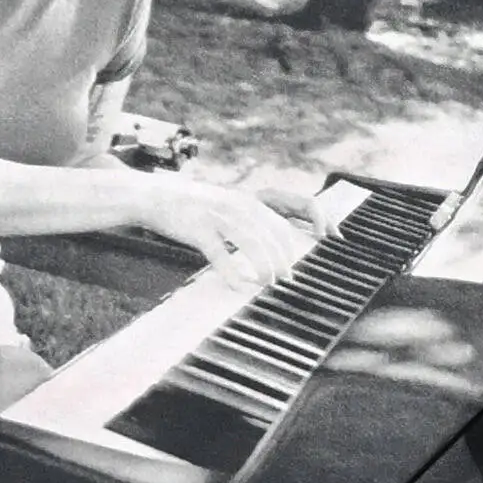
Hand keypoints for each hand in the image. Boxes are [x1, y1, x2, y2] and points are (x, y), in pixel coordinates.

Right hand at [145, 167, 328, 267]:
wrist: (153, 196)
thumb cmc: (190, 206)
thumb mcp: (225, 207)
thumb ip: (248, 221)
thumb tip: (271, 245)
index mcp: (248, 200)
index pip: (290, 212)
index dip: (312, 226)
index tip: (329, 238)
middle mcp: (237, 205)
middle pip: (274, 232)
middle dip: (284, 258)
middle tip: (287, 279)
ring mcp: (217, 216)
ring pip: (252, 242)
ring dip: (264, 266)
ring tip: (268, 283)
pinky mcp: (197, 229)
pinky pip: (219, 253)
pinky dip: (231, 272)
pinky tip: (238, 286)